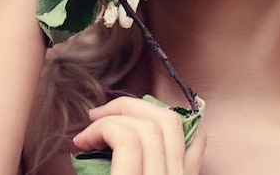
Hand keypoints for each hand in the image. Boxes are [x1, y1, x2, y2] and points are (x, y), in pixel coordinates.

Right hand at [73, 96, 206, 174]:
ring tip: (122, 116)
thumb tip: (85, 145)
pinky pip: (196, 144)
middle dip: (121, 110)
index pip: (128, 140)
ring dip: (145, 111)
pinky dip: (181, 126)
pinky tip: (160, 124)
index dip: (102, 128)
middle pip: (152, 125)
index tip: (82, 139)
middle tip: (96, 120)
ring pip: (174, 126)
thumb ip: (92, 172)